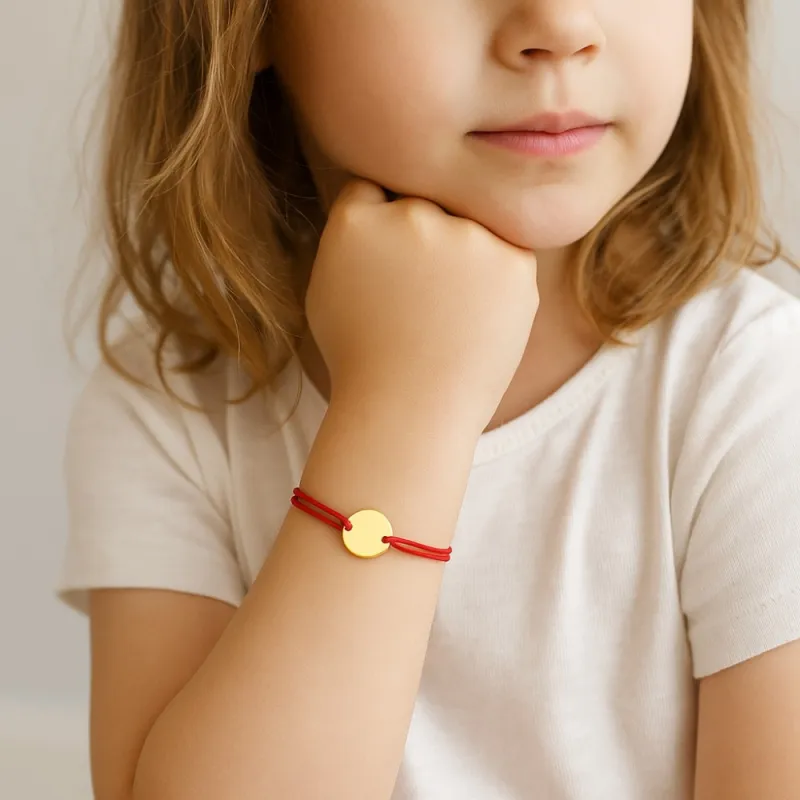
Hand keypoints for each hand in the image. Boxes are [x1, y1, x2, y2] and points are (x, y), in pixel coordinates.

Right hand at [305, 180, 539, 432]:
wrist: (410, 411)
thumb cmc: (361, 358)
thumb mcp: (328, 289)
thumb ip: (349, 237)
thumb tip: (372, 206)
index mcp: (357, 221)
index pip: (372, 192)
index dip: (380, 227)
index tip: (386, 264)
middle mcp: (411, 216)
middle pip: (423, 205)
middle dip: (421, 239)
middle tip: (419, 295)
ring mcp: (467, 237)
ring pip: (468, 226)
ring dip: (463, 256)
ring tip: (447, 315)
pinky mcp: (514, 262)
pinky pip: (506, 252)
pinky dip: (496, 279)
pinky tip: (475, 317)